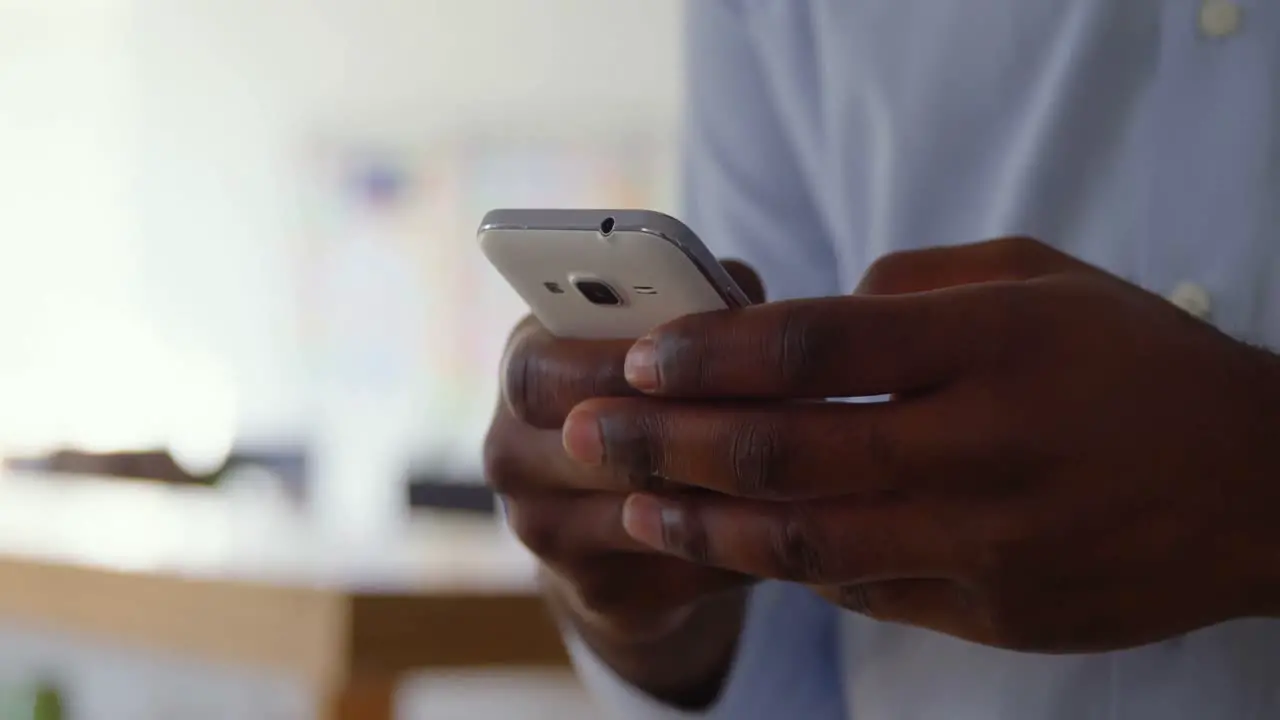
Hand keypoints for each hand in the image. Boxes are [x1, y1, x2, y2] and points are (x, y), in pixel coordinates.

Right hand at [483, 261, 763, 704]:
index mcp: (522, 370)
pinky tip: (791, 517)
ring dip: (728, 485)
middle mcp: (512, 455)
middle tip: (764, 404)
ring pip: (645, 512)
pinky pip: (685, 568)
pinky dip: (745, 543)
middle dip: (679, 425)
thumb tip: (740, 296)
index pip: (537, 371)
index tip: (678, 356)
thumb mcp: (657, 341)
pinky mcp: (599, 594)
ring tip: (804, 458)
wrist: (621, 522)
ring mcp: (546, 533)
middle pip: (589, 446)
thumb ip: (692, 302)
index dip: (608, 364)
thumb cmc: (653, 397)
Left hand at [562, 237, 1279, 651]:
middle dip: (664, 444)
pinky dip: (790, 565)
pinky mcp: (994, 613)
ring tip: (630, 508)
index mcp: (990, 347)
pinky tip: (734, 547)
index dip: (712, 353)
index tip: (638, 356)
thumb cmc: (1136, 365)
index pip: (816, 348)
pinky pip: (863, 589)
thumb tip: (804, 326)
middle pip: (785, 451)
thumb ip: (913, 291)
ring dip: (703, 526)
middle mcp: (981, 449)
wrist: (1259, 491)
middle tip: (583, 434)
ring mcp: (986, 544)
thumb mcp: (1040, 282)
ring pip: (806, 541)